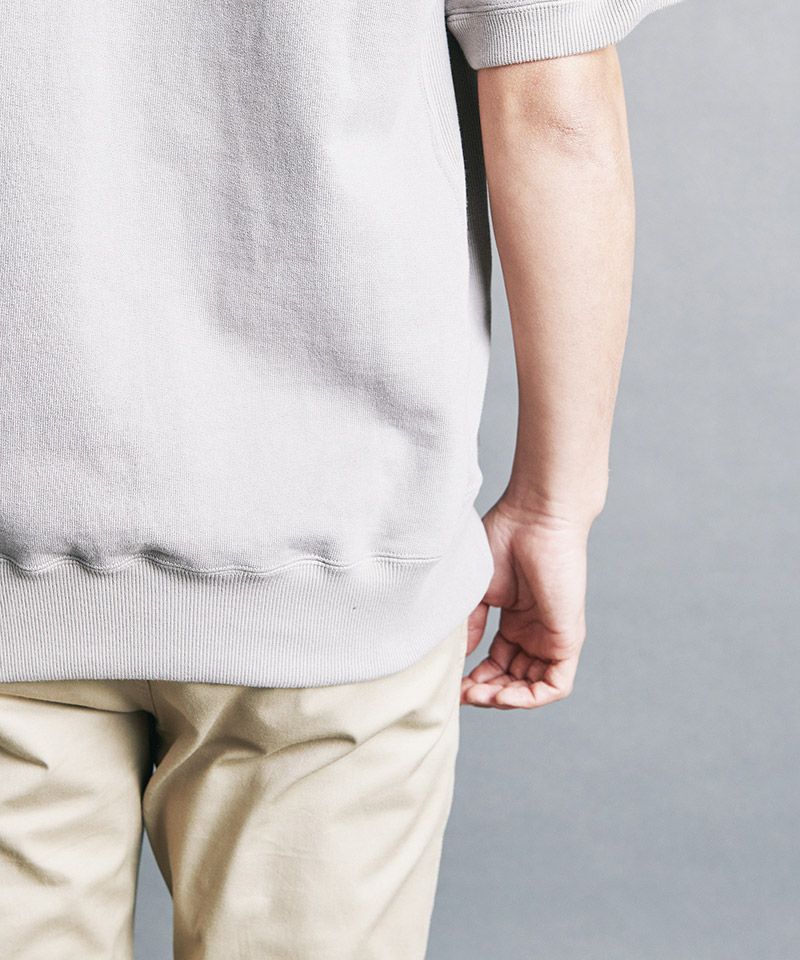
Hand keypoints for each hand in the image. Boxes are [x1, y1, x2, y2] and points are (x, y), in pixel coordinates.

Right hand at [461, 496, 591, 709]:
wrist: (534, 517)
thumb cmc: (504, 539)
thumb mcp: (477, 591)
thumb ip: (469, 627)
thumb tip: (455, 660)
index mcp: (515, 619)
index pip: (497, 663)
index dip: (475, 679)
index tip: (451, 684)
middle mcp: (535, 631)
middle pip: (512, 679)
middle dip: (486, 692)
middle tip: (461, 693)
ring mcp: (552, 636)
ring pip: (533, 687)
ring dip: (504, 699)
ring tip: (477, 694)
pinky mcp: (568, 638)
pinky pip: (555, 685)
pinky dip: (530, 698)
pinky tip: (503, 696)